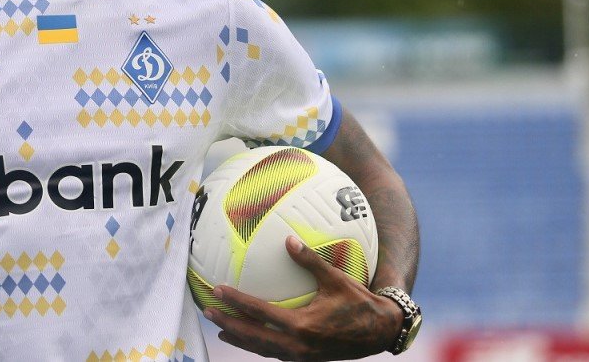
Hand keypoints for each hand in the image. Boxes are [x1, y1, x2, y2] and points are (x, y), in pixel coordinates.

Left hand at [203, 236, 401, 360]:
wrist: (380, 332)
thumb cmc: (359, 303)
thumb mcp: (336, 279)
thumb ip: (310, 260)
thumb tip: (288, 238)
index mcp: (302, 326)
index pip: (260, 313)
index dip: (236, 302)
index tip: (217, 291)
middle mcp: (297, 345)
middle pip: (253, 336)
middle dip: (228, 324)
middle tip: (207, 311)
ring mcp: (300, 355)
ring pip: (261, 349)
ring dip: (240, 338)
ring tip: (220, 328)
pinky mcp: (305, 358)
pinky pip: (274, 352)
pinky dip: (257, 345)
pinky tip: (249, 337)